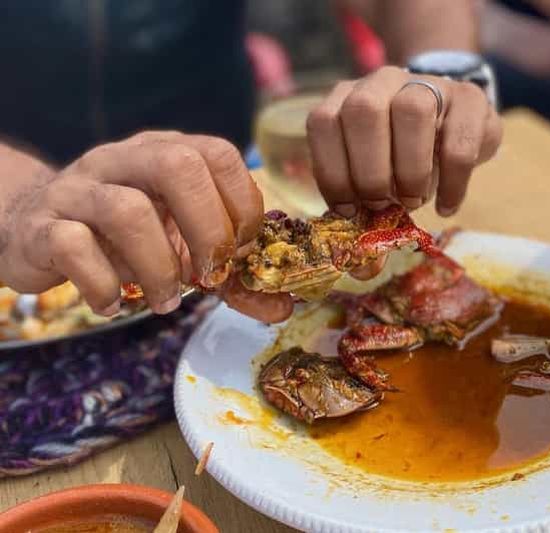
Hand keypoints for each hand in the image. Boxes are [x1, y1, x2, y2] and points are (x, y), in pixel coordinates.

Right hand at [0, 131, 292, 322]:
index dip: (242, 204)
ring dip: (158, 269)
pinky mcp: (42, 226)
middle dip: (208, 229)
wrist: (35, 229)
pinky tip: (113, 303)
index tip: (240, 251)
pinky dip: (103, 286)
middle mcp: (123, 159)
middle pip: (178, 166)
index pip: (220, 154)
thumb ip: (233, 275)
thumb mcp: (183, 247)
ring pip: (127, 211)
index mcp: (167, 152)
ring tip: (164, 302)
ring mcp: (79, 189)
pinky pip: (73, 246)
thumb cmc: (128, 239)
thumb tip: (285, 308)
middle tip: (209, 276)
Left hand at [307, 66, 501, 217]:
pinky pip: (459, 140)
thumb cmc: (405, 152)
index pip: (324, 122)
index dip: (331, 170)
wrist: (456, 121)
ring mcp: (428, 83)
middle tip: (381, 204)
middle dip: (370, 170)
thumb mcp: (376, 165)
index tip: (347, 208)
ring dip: (410, 170)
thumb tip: (352, 219)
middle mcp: (383, 81)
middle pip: (364, 110)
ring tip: (413, 201)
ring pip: (413, 111)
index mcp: (349, 96)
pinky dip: (451, 183)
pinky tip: (445, 207)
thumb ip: (359, 184)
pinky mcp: (470, 98)